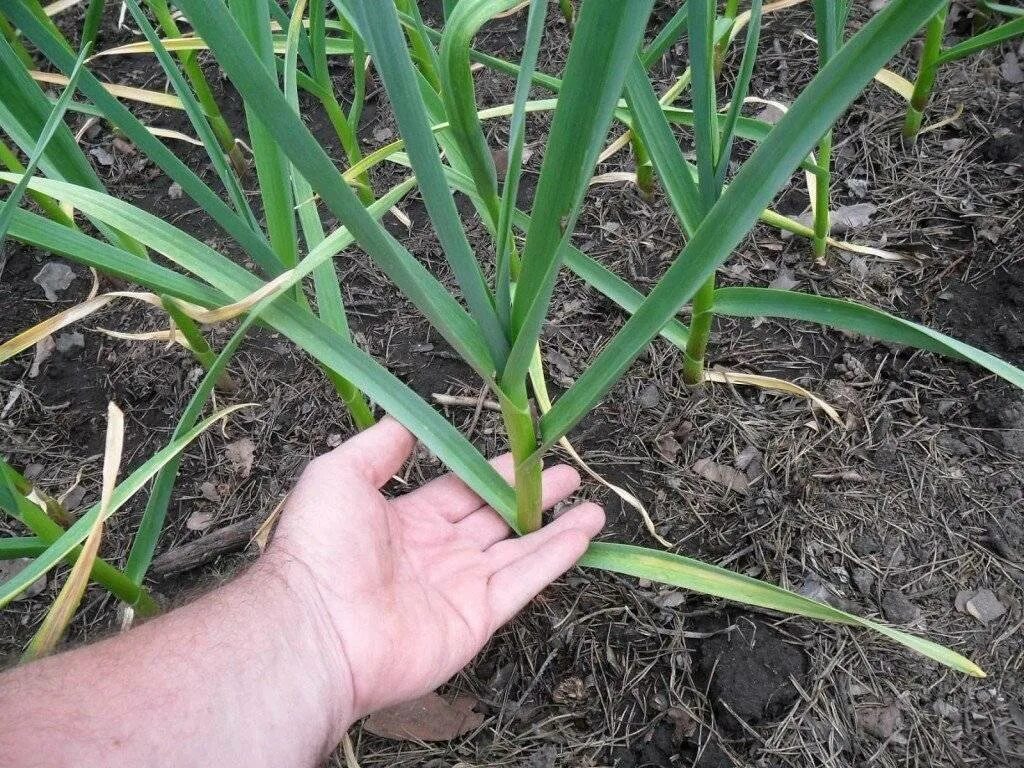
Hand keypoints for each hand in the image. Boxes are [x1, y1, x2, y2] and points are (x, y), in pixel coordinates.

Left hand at [266, 417, 604, 727]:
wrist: (316, 628)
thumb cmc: (320, 549)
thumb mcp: (339, 476)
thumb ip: (379, 448)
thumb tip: (406, 420)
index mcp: (408, 520)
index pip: (463, 489)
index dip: (496, 470)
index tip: (529, 452)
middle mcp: (438, 552)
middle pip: (497, 518)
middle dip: (532, 497)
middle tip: (568, 475)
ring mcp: (459, 587)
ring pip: (520, 550)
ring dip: (557, 529)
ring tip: (595, 508)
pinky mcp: (476, 618)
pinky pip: (523, 581)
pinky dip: (554, 558)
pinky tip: (583, 536)